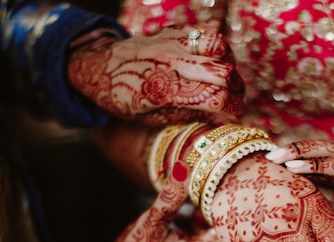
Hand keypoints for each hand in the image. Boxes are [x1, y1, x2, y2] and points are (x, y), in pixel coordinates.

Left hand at [67, 21, 243, 125]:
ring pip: (220, 45)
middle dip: (237, 91)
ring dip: (229, 64)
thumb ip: (186, 115)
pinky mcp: (173, 30)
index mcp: (165, 90)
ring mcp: (173, 42)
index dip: (233, 111)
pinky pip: (206, 31)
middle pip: (224, 73)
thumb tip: (218, 116)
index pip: (215, 99)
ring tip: (224, 77)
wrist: (96, 64)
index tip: (235, 117)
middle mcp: (171, 63)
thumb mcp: (151, 118)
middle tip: (234, 100)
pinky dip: (216, 46)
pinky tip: (212, 60)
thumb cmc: (122, 97)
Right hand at [100, 161, 235, 241]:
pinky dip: (204, 239)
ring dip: (213, 227)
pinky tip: (187, 224)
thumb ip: (171, 196)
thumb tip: (184, 166)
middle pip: (232, 238)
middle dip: (227, 217)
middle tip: (223, 195)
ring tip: (198, 209)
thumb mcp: (152, 222)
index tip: (233, 189)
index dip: (235, 206)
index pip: (234, 226)